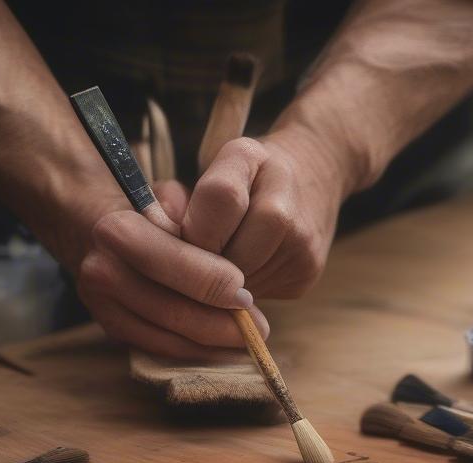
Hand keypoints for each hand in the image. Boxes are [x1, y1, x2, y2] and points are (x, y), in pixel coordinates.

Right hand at [75, 181, 270, 359]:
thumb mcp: (174, 201)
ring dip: (214, 343)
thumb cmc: (152, 213)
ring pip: (168, 336)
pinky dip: (196, 352)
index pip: (171, 262)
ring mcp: (103, 305)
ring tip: (248, 339)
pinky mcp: (112, 328)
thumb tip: (233, 274)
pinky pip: (160, 349)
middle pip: (171, 309)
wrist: (98, 229)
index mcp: (117, 230)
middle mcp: (102, 271)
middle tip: (259, 327)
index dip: (212, 281)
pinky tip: (224, 350)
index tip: (246, 291)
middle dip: (221, 322)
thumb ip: (199, 228)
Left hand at [180, 128, 347, 299]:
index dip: (194, 229)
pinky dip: (243, 290)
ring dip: (222, 283)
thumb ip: (175, 196)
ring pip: (246, 282)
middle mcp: (285, 198)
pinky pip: (262, 293)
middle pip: (234, 252)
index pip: (219, 199)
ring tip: (219, 266)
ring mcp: (303, 241)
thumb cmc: (245, 177)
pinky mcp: (309, 273)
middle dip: (207, 266)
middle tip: (196, 261)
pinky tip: (243, 271)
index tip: (182, 238)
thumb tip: (155, 229)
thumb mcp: (207, 170)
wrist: (317, 174)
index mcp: (252, 157)